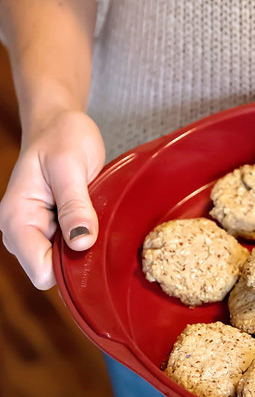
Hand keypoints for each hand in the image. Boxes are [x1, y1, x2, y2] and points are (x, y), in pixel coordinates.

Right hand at [0, 110, 104, 288]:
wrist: (58, 123)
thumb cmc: (61, 137)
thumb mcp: (70, 166)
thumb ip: (75, 205)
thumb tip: (82, 242)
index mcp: (16, 219)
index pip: (42, 271)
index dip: (71, 266)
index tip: (93, 242)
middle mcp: (20, 232)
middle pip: (52, 273)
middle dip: (78, 258)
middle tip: (96, 224)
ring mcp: (34, 232)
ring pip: (62, 265)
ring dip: (83, 247)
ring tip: (93, 216)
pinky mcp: (50, 230)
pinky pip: (69, 250)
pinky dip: (84, 239)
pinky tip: (92, 219)